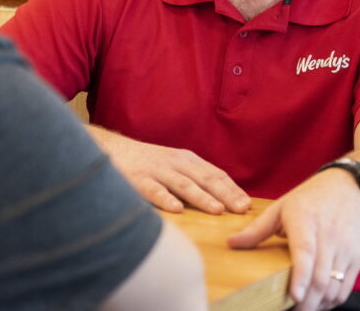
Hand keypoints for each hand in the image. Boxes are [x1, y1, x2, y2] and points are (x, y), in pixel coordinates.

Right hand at [91, 127, 249, 214]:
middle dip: (225, 193)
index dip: (232, 188)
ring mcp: (157, 171)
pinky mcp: (137, 179)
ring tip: (217, 210)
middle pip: (205, 178)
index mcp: (187, 160)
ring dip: (202, 197)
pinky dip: (166, 199)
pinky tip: (177, 209)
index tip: (247, 204)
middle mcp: (176, 163)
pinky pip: (153, 190)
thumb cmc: (147, 163)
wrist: (112, 149)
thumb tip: (222, 197)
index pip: (215, 174)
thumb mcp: (174, 165)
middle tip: (241, 208)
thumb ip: (194, 178)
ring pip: (183, 184)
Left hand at [227, 170, 359, 310]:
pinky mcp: (356, 256)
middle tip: (292, 310)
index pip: (305, 252)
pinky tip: (319, 301)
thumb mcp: (281, 207)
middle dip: (307, 301)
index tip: (294, 296)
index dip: (301, 276)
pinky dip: (333, 300)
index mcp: (305, 221)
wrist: (349, 188)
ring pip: (335, 285)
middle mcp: (328, 235)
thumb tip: (231, 243)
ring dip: (319, 303)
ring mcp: (345, 247)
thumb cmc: (311, 198)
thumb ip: (257, 229)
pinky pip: (347, 286)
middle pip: (320, 277)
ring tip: (304, 306)